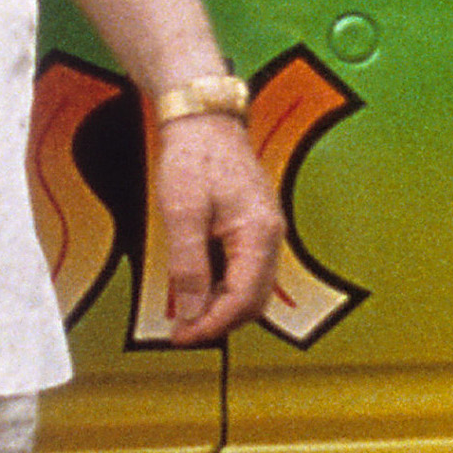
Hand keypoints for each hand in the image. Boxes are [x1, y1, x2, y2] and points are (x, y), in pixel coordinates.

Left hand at [141, 108, 282, 344]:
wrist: (204, 117)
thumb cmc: (195, 155)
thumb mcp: (183, 213)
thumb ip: (188, 266)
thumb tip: (191, 312)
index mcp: (259, 234)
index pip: (243, 300)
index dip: (212, 324)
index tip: (183, 335)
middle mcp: (270, 236)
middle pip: (253, 300)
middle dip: (218, 321)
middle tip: (182, 330)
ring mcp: (264, 231)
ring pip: (250, 288)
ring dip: (220, 305)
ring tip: (185, 311)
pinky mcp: (253, 226)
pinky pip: (245, 269)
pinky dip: (222, 286)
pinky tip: (197, 285)